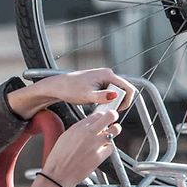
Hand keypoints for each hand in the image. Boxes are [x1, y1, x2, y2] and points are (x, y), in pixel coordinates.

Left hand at [7, 68, 136, 118]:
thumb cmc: (70, 90)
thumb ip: (101, 97)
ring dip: (111, 103)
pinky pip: (109, 93)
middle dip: (118, 102)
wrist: (58, 86)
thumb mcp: (86, 96)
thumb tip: (115, 96)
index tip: (116, 111)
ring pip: (116, 93)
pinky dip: (106, 101)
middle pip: (123, 91)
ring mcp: (104, 78)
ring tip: (99, 109)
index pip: (128, 88)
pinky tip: (96, 106)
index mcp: (108, 75)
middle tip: (106, 111)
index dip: (126, 101)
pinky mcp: (99, 83)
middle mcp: (108, 74)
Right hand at [41, 110, 122, 186]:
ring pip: (114, 131)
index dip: (101, 116)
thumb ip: (79, 129)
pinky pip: (110, 147)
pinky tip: (102, 149)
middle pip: (109, 116)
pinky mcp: (100, 156)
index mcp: (77, 127)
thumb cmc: (58, 158)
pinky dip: (108, 147)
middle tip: (113, 118)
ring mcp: (95, 144)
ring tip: (111, 133)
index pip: (97, 115)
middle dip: (113, 116)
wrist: (58, 174)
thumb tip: (88, 126)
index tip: (102, 119)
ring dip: (114, 131)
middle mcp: (87, 133)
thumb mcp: (65, 137)